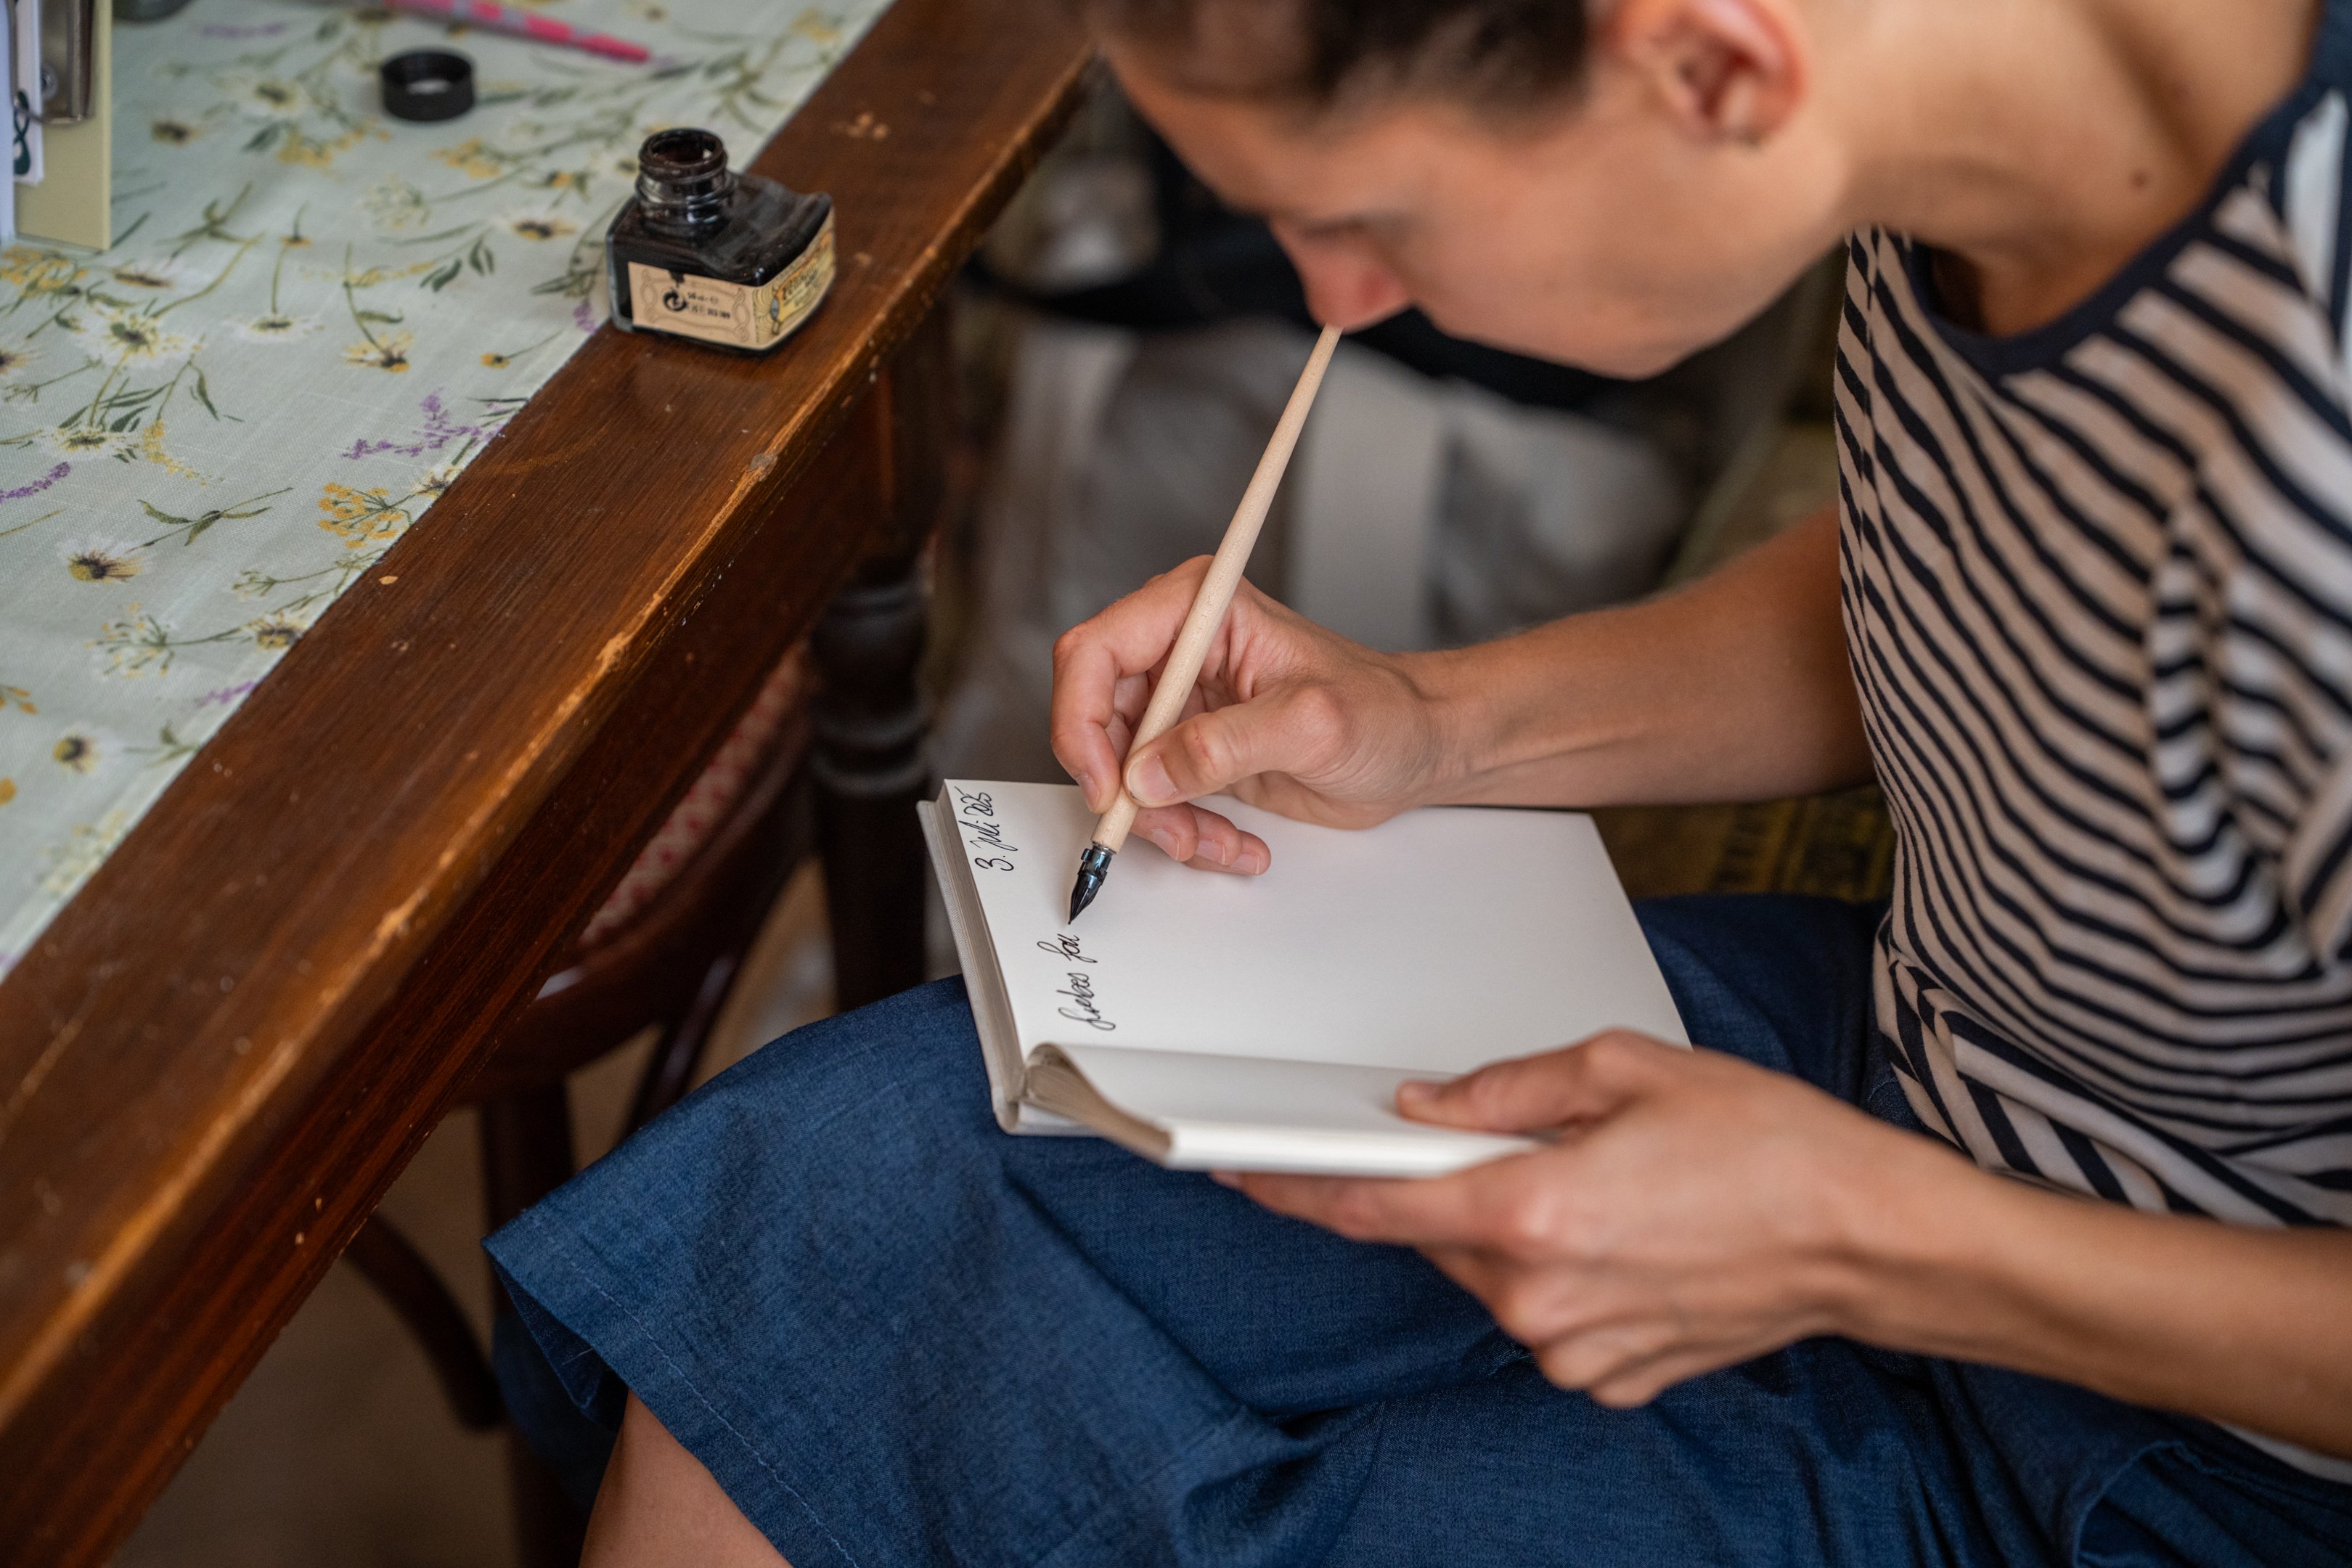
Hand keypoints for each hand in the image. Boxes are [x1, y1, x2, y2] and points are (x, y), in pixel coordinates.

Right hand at [1050, 557, 1454, 872]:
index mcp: (1198, 609)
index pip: (1095, 651)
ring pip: (1120, 771)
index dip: (1082, 720)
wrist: (1415, 746)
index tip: (1108, 783)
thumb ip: (1226, 744)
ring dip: (1160, 821)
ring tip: (1217, 842)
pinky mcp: (1190, 751)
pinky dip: (1184, 831)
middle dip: (1125, 788)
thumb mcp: (1312, 724)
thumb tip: (1150, 773)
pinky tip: (1234, 842)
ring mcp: (1181, 703)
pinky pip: (1153, 800)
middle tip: (1169, 828)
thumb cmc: (1384, 711)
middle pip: (1095, 719)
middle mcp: (1178, 651)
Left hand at [1230, 1034, 1960, 1404]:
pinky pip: (1545, 1316)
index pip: (1371, 1207)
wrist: (1869, 1239)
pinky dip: (1560, 1272)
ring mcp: (1574, 1349)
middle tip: (1511, 1137)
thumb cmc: (1767, 1143)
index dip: (1293, 1186)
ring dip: (1512, 1227)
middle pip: (1434, 1235)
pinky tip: (1627, 1235)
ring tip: (1602, 1184)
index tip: (1237, 1167)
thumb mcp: (1625, 1067)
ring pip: (1490, 1275)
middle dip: (1447, 1183)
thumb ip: (1503, 1088)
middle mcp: (1540, 1298)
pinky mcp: (1609, 1376)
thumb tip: (1424, 1106)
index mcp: (1532, 1213)